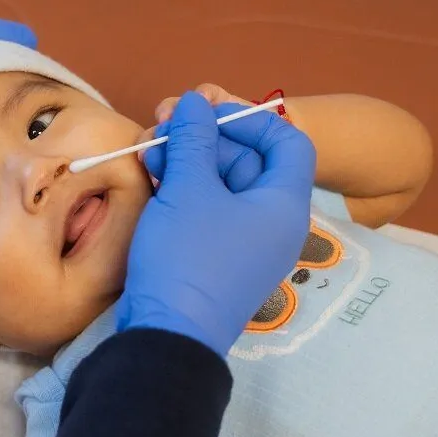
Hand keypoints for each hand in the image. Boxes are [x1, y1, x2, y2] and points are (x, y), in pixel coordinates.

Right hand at [118, 92, 315, 356]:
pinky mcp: (217, 259)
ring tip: (149, 153)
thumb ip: (194, 139)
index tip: (208, 115)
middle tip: (162, 128)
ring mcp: (244, 244)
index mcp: (284, 204)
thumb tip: (195, 102)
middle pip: (248, 162)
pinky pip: (209, 212)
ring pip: (222, 186)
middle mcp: (272, 223)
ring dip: (188, 162)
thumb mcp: (189, 189)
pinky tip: (153, 179)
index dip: (251, 119)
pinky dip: (185, 191)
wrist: (168, 335)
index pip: (288, 142)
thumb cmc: (188, 257)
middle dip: (204, 140)